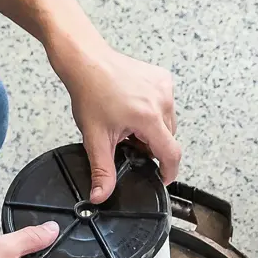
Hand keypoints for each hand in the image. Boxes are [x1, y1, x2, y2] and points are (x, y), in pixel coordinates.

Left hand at [55, 40, 179, 201]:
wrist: (86, 62)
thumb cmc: (90, 92)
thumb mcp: (95, 138)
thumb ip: (102, 170)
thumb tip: (101, 195)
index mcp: (148, 117)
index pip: (171, 154)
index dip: (168, 172)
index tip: (162, 179)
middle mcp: (161, 100)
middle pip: (168, 138)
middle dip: (150, 147)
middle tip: (127, 142)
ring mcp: (164, 87)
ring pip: (167, 122)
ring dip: (152, 130)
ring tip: (128, 124)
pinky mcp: (162, 78)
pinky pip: (164, 104)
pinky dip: (153, 112)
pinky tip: (133, 108)